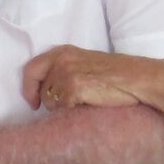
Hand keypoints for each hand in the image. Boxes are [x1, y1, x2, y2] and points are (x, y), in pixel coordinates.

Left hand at [22, 45, 140, 111]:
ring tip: (81, 102)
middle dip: (46, 100)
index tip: (32, 101)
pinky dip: (72, 111)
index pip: (31, 69)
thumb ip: (64, 68)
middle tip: (51, 108)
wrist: (136, 78)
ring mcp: (66, 74)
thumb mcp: (84, 62)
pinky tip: (86, 105)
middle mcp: (61, 61)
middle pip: (40, 88)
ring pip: (50, 102)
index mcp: (62, 52)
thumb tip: (48, 88)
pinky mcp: (73, 88)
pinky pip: (63, 108)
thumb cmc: (115, 73)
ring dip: (61, 106)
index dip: (28, 87)